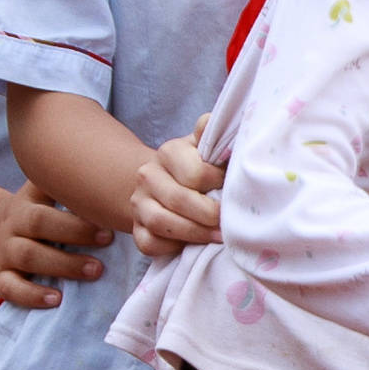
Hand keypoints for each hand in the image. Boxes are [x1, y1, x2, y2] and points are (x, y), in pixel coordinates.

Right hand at [0, 190, 105, 309]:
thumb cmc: (37, 219)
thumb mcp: (46, 199)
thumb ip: (74, 193)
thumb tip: (122, 187)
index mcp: (28, 202)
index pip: (47, 195)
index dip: (78, 206)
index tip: (108, 218)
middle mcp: (13, 224)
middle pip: (38, 223)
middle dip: (74, 232)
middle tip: (108, 240)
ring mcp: (3, 252)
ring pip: (28, 256)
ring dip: (62, 264)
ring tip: (95, 272)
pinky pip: (10, 287)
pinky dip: (32, 295)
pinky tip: (57, 299)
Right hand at [129, 133, 222, 259]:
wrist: (166, 184)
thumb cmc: (198, 166)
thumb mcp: (206, 147)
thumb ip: (210, 134)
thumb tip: (209, 121)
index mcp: (169, 152)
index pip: (193, 173)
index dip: (217, 184)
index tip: (231, 188)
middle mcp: (148, 176)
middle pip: (178, 200)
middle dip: (209, 215)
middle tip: (230, 224)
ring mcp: (139, 204)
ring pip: (161, 223)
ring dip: (194, 234)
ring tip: (219, 238)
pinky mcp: (136, 229)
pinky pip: (149, 244)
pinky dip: (170, 248)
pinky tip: (191, 246)